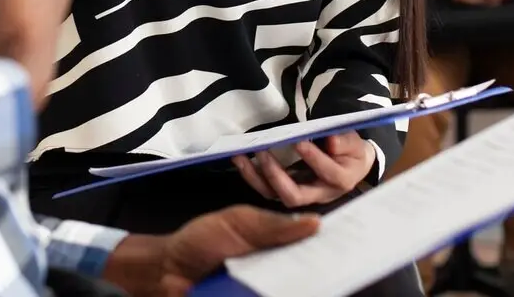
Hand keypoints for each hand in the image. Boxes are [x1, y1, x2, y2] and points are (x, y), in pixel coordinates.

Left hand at [104, 206, 318, 295]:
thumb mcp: (237, 222)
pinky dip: (280, 293)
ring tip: (320, 280)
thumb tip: (313, 223)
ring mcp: (261, 289)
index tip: (347, 244)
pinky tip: (289, 290)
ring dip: (302, 285)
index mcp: (274, 243)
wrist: (166, 271)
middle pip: (306, 274)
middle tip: (336, 269)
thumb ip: (272, 224)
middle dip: (321, 270)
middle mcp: (272, 269)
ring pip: (291, 289)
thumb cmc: (198, 242)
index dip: (327, 246)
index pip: (308, 246)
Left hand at [231, 133, 374, 207]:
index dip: (315, 159)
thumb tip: (332, 141)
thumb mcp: (354, 144)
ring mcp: (301, 196)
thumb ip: (346, 142)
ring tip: (241, 157)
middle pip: (295, 195)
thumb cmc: (351, 153)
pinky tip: (241, 160)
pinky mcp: (287, 192)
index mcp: (340, 181)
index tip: (300, 142)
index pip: (328, 173)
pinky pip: (267, 190)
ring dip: (256, 177)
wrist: (350, 167)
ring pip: (275, 195)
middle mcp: (319, 194)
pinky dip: (253, 176)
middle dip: (276, 175)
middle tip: (264, 152)